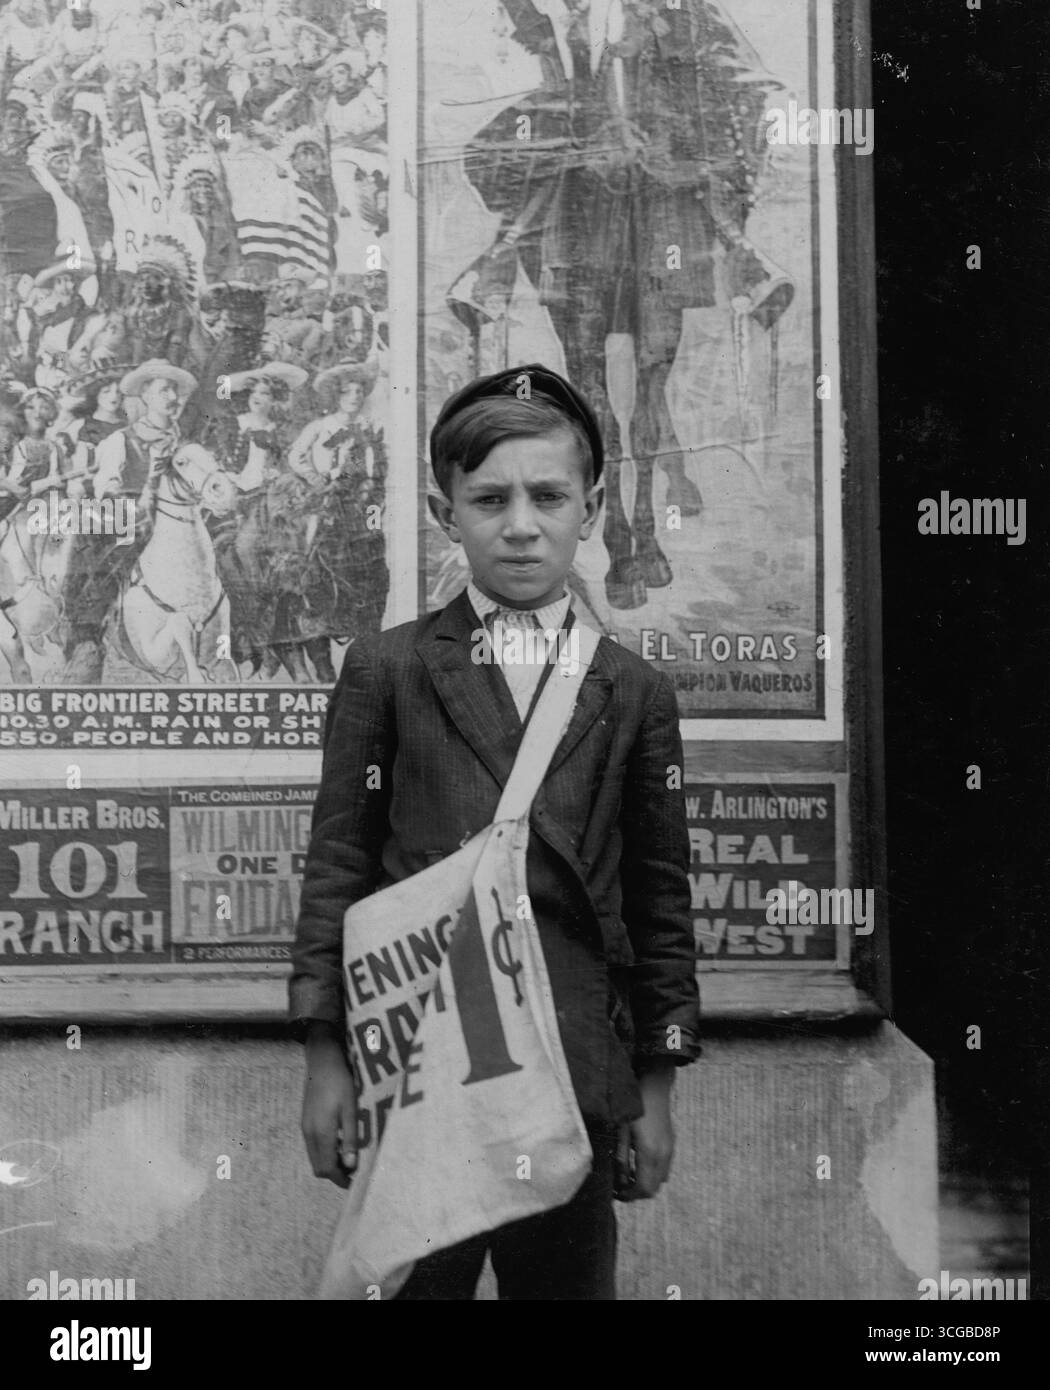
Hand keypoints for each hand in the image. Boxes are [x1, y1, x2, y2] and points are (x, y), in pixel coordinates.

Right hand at [301, 1025, 357, 1188]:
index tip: (353, 1181)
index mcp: (321, 1133)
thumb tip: (350, 1165)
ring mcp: (305, 1127)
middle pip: (318, 1166)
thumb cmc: (341, 1083)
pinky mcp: (305, 1120)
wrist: (322, 1062)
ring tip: (348, 1156)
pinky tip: (339, 1141)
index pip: (326, 1168)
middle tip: (352, 1170)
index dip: (339, 1179)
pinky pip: (313, 1145)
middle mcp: (309, 1134)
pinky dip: (324, 1151)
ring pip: (315, 1156)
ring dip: (329, 1162)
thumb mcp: (350, 1110)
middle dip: (334, 1173)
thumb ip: (350, 1138)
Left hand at [615, 1066, 674, 1200]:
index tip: (616, 1194)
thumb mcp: (620, 1132)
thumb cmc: (633, 1106)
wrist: (654, 1086)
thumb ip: (621, 1158)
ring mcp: (670, 1149)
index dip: (630, 1196)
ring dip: (645, 1182)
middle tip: (619, 1187)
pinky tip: (638, 1162)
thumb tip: (619, 1182)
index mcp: (650, 1152)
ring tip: (627, 1174)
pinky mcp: (671, 1144)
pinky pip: (664, 1168)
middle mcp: (664, 1154)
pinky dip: (652, 1172)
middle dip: (636, 1192)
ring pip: (660, 1179)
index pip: (644, 1188)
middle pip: (653, 1188)